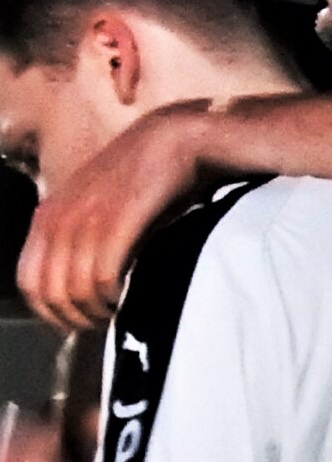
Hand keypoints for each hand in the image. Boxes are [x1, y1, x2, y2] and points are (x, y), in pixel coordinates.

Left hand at [18, 104, 207, 332]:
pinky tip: (124, 297)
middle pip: (50, 291)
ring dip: (95, 310)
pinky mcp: (119, 221)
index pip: (28, 281)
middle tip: (99, 323)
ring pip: (75, 288)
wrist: (174, 139)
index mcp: (48, 215)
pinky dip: (111, 294)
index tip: (75, 322)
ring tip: (114, 312)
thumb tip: (80, 282)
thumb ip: (81, 235)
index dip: (48, 312)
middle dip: (73, 317)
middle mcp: (60, 218)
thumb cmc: (142, 176)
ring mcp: (88, 218)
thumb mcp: (96, 204)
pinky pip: (103, 274)